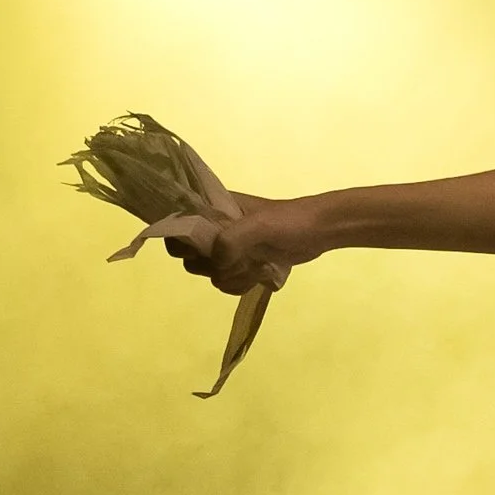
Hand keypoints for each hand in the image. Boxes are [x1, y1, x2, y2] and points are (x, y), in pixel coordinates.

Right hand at [166, 196, 323, 294]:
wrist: (318, 233)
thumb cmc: (288, 221)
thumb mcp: (259, 224)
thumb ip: (232, 239)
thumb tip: (217, 263)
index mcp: (211, 209)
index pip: (176, 226)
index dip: (183, 242)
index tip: (205, 249)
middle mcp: (214, 230)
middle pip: (189, 257)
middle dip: (210, 265)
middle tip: (234, 259)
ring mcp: (228, 250)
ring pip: (210, 274)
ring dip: (230, 276)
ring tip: (253, 264)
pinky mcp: (241, 266)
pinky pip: (227, 283)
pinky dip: (240, 284)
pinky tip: (259, 274)